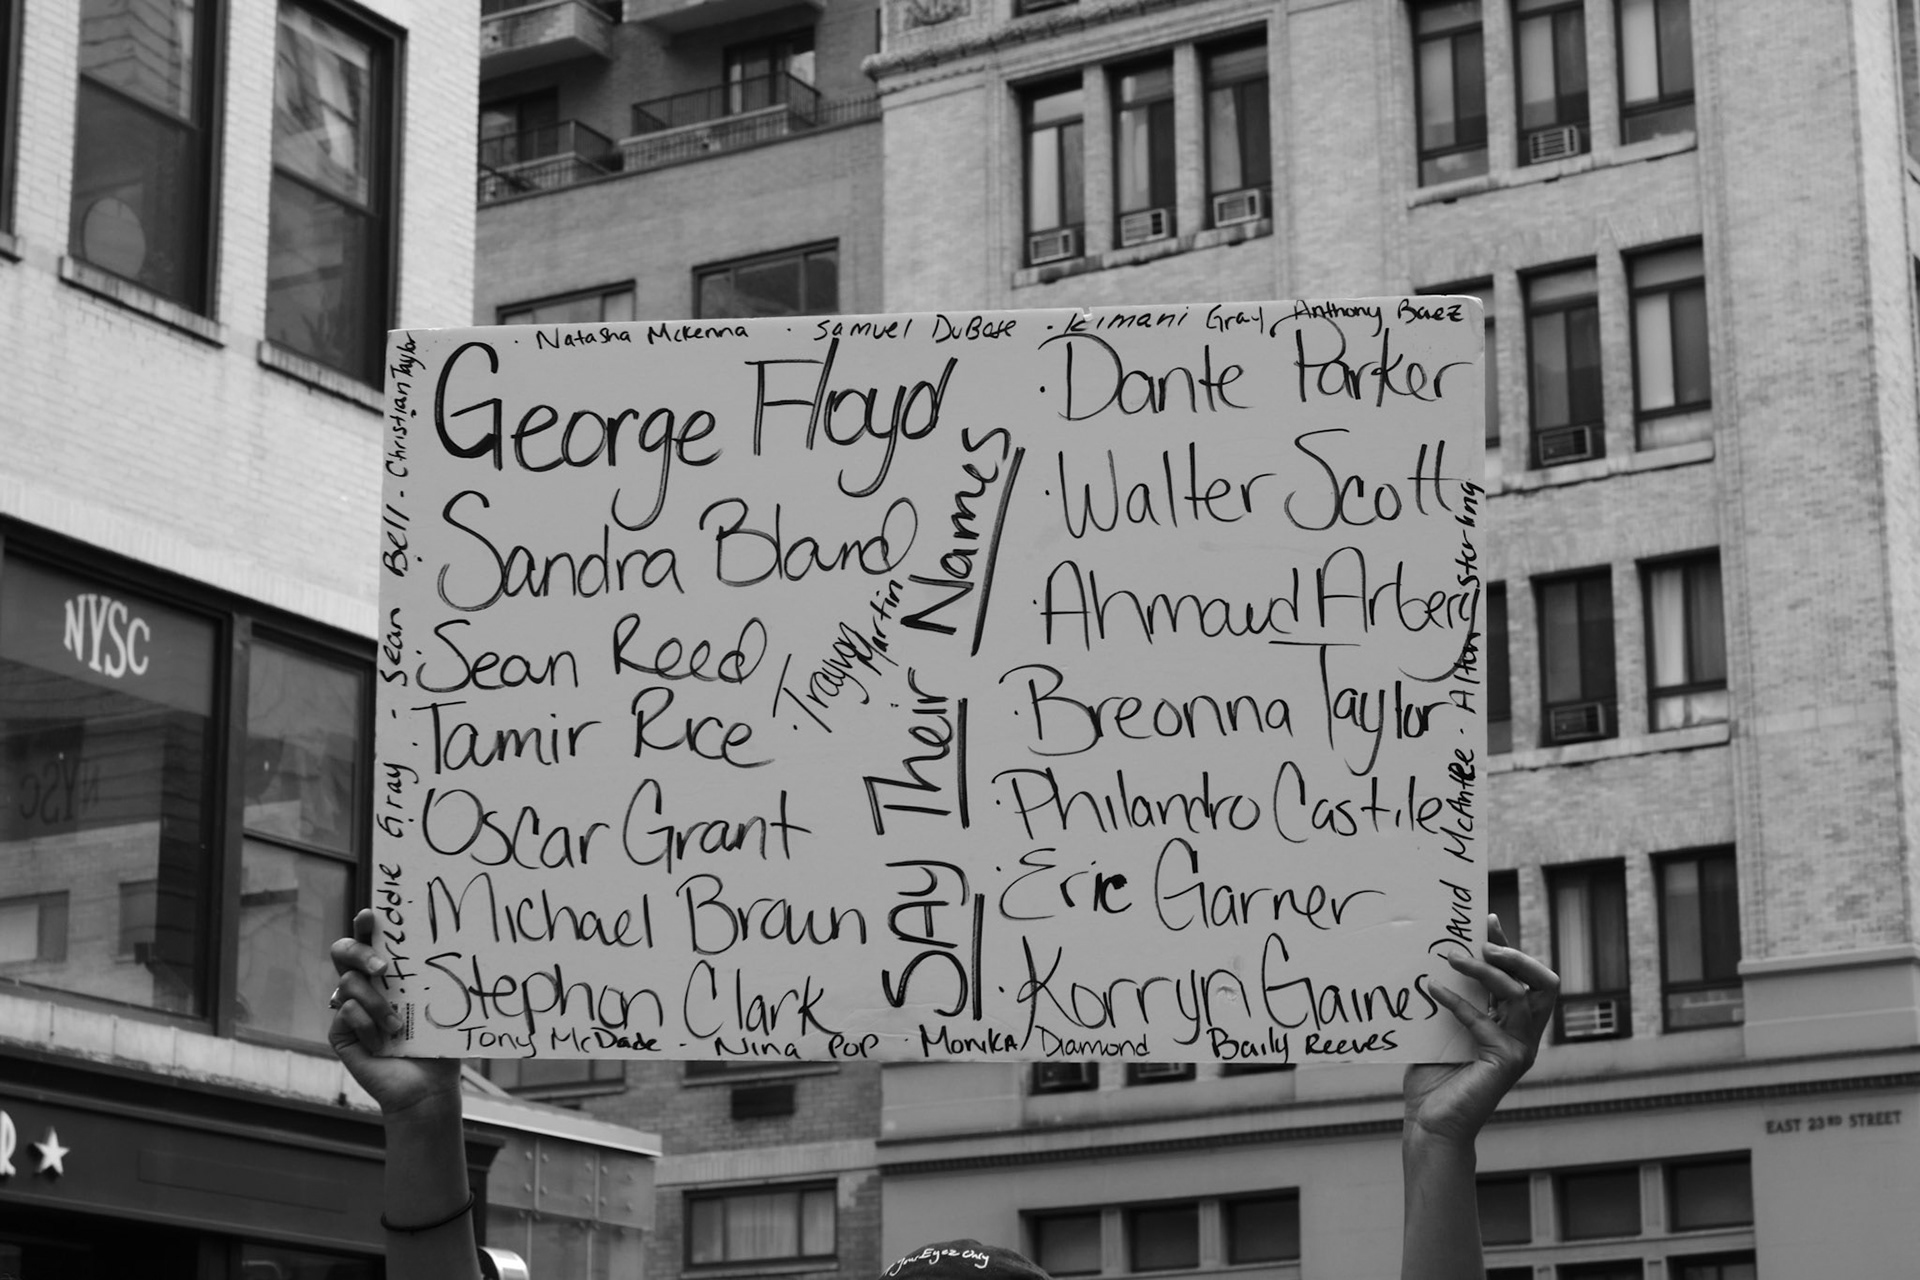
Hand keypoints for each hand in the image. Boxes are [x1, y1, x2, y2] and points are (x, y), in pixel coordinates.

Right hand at [329, 908, 460, 1118]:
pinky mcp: (340, 1033)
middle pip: (342, 952)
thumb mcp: (438, 1003)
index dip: (365, 924)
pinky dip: (368, 1026)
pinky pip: (345, 1013)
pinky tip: (383, 1044)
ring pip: (348, 983)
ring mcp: (349, 1008)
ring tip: (398, 1026)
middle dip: (358, 952)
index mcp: (388, 974)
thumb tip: (454, 941)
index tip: (371, 915)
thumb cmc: (438, 1042)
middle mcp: (365, 986)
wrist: (428, 1086)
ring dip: (376, 1003)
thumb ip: (431, 976)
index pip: (369, 940)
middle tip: (382, 966)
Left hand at [1402, 915, 1557, 1148]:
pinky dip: (1457, 1002)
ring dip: (1486, 972)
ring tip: (1453, 956)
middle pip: (1542, 984)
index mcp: (1511, 1024)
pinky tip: (1432, 990)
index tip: (1486, 919)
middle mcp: (1523, 1036)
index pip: (1521, 978)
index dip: (1508, 948)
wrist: (1430, 1123)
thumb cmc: (1433, 1078)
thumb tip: (1441, 956)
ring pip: (1518, 995)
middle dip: (1517, 957)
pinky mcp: (1506, 1062)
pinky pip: (1484, 1021)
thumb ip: (1453, 999)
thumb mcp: (1444, 1028)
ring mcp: (1519, 1049)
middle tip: (1484, 942)